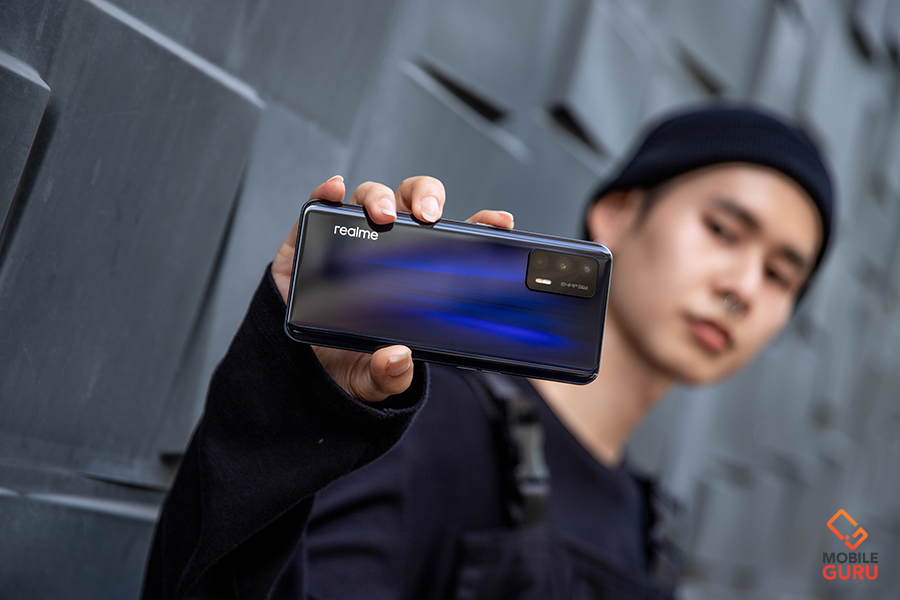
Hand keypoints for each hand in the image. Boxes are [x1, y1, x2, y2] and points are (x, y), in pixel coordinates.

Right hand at [272, 175, 514, 402]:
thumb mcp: (373, 378)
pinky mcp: (310, 238)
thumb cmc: (345, 361)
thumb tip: (397, 359)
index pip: (454, 241)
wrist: (300, 366)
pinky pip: (322, 205)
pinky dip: (328, 192)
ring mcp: (349, 237)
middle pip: (414, 203)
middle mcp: (386, 247)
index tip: (499, 222)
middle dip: (426, 199)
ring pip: (372, 198)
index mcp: (414, 274)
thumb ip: (389, 375)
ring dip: (380, 198)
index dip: (480, 225)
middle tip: (428, 217)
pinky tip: (336, 191)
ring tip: (382, 215)